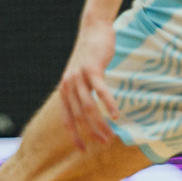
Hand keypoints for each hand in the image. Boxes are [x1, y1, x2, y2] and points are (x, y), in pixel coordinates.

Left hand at [59, 18, 119, 149]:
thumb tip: (89, 111)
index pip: (67, 119)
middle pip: (79, 116)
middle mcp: (68, 86)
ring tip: (112, 135)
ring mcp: (78, 77)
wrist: (93, 30)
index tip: (83, 150)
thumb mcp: (81, 77)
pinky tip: (117, 115)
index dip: (75, 136)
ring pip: (89, 107)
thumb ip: (82, 93)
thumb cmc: (90, 56)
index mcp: (64, 91)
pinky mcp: (91, 69)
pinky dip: (109, 104)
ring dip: (101, 124)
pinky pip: (100, 91)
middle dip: (92, 133)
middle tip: (105, 144)